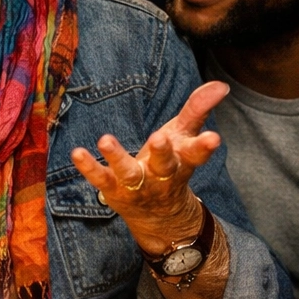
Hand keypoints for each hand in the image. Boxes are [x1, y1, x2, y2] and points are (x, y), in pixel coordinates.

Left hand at [71, 81, 227, 254]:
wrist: (157, 213)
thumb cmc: (171, 163)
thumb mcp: (184, 136)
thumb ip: (198, 109)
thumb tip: (220, 85)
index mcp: (182, 161)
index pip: (197, 153)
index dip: (205, 146)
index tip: (214, 138)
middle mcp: (161, 176)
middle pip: (164, 165)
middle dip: (163, 153)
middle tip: (159, 138)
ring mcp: (137, 185)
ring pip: (129, 173)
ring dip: (117, 157)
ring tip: (105, 140)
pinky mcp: (114, 190)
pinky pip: (101, 179)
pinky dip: (89, 167)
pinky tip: (78, 152)